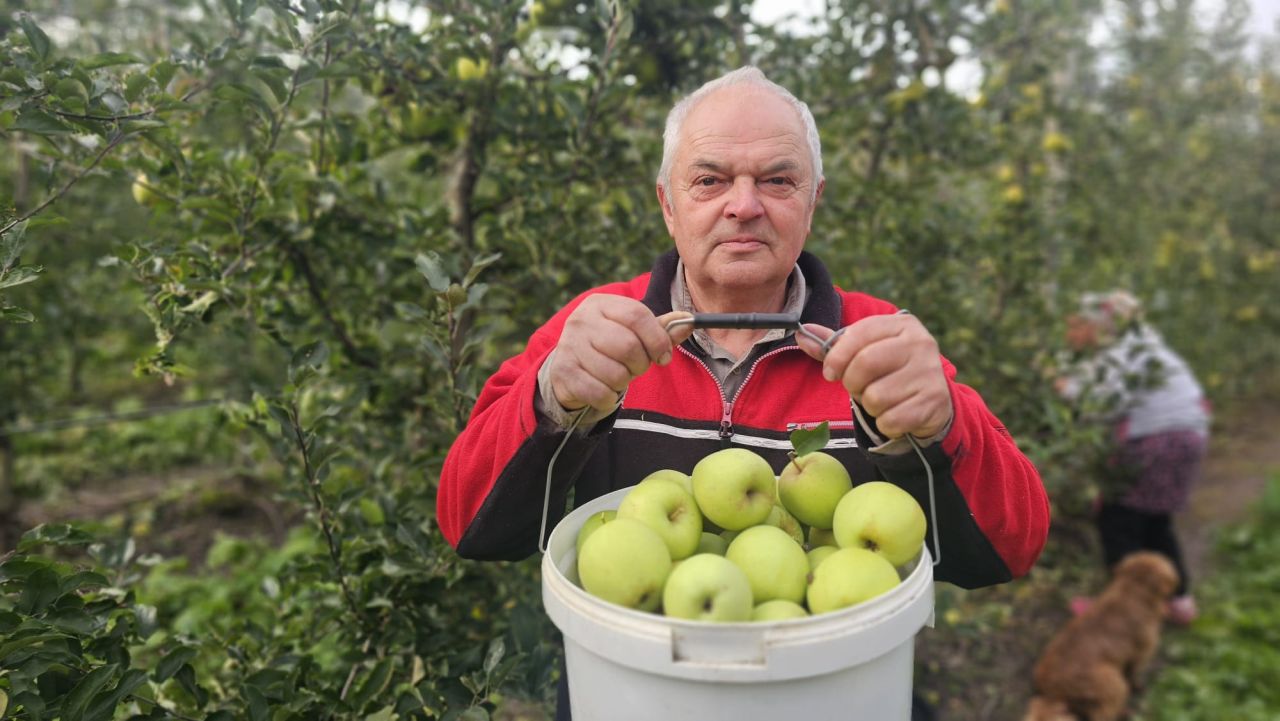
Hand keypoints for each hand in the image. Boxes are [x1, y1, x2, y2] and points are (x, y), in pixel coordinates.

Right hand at [547, 296, 693, 412]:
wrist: (569, 369)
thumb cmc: (609, 347)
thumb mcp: (633, 332)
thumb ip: (661, 329)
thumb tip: (689, 321)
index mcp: (601, 304)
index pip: (638, 315)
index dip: (657, 339)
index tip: (664, 355)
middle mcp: (581, 320)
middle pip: (628, 345)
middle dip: (641, 364)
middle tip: (638, 367)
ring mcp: (569, 346)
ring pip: (615, 373)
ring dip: (625, 382)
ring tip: (618, 376)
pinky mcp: (563, 373)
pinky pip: (600, 392)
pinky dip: (610, 397)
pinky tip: (604, 389)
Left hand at [795, 314, 952, 438]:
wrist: (931, 400)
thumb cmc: (889, 371)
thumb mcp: (864, 352)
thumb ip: (833, 345)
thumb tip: (801, 333)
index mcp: (902, 324)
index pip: (859, 333)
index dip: (837, 355)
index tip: (830, 372)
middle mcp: (921, 343)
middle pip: (865, 364)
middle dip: (852, 383)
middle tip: (858, 388)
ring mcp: (930, 372)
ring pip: (876, 396)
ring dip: (870, 406)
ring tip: (882, 399)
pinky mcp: (934, 402)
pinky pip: (890, 420)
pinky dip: (885, 424)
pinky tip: (895, 414)